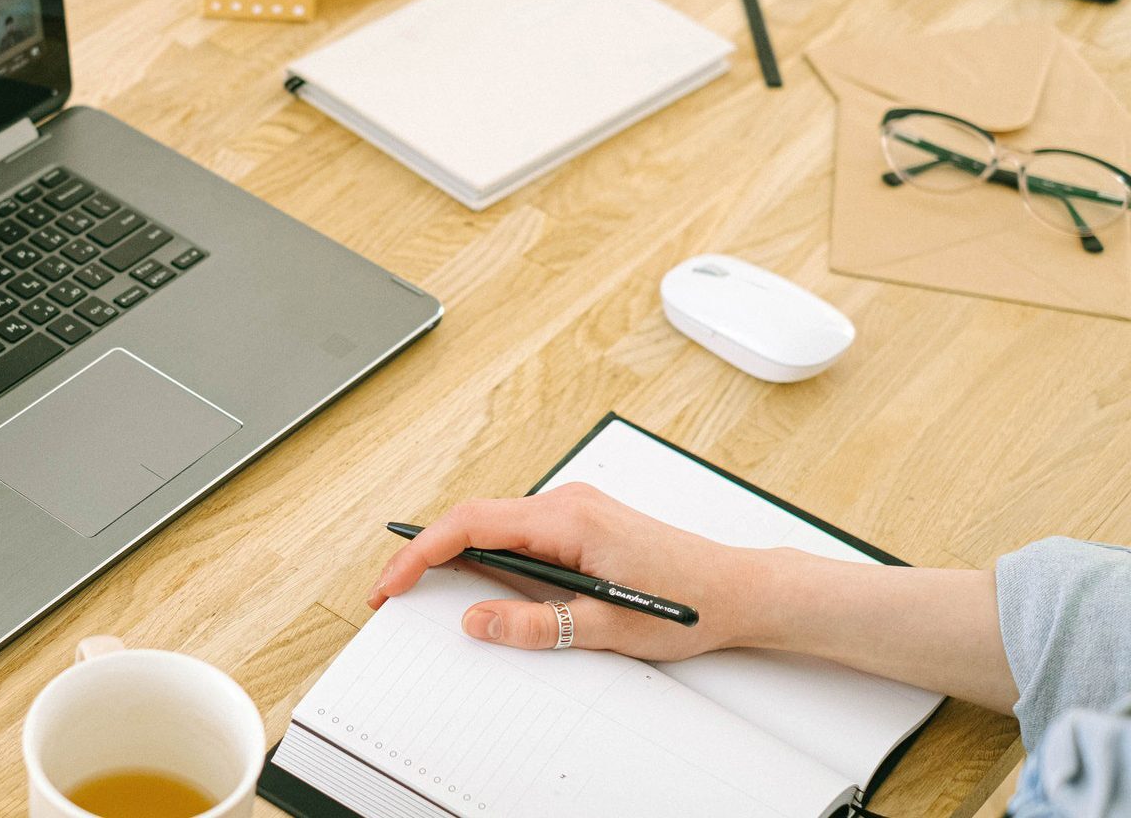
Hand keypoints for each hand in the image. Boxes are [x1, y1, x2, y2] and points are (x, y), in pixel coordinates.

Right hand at [368, 483, 766, 661]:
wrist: (737, 589)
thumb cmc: (688, 602)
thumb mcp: (604, 626)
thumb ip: (534, 625)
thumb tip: (476, 622)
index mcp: (568, 518)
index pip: (472, 525)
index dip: (421, 552)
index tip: (393, 582)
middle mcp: (567, 504)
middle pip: (474, 520)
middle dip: (427, 555)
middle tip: (392, 592)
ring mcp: (573, 511)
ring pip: (494, 525)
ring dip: (456, 555)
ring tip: (423, 588)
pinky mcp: (580, 524)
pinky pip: (517, 533)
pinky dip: (486, 554)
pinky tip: (476, 580)